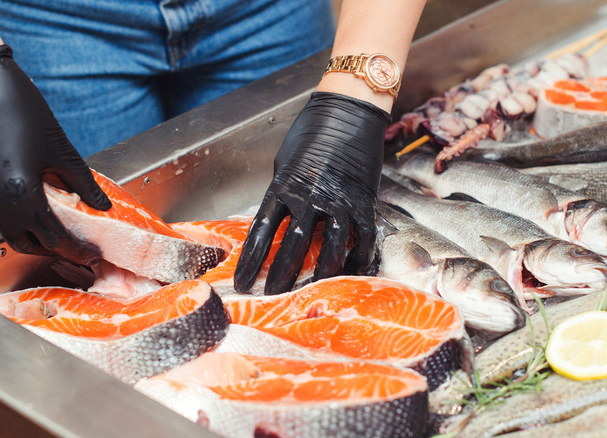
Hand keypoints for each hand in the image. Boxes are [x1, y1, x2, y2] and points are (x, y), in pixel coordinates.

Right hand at [0, 45, 110, 263]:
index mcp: (19, 193)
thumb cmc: (17, 106)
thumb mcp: (59, 148)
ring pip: (4, 227)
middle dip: (49, 247)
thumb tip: (101, 204)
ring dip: (28, 230)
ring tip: (51, 220)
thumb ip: (82, 182)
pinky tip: (26, 198)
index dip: (74, 248)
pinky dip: (10, 212)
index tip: (89, 251)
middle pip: (24, 242)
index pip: (52, 237)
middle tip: (70, 242)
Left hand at [234, 92, 390, 294]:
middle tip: (273, 296)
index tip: (243, 282)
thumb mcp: (285, 162)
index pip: (261, 232)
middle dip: (281, 276)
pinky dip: (357, 257)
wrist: (349, 110)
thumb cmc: (312, 132)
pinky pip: (361, 236)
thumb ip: (282, 192)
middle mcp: (309, 196)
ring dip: (320, 273)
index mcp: (283, 186)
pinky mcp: (363, 200)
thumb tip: (278, 218)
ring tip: (311, 290)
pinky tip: (350, 271)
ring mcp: (338, 200)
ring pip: (329, 246)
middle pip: (292, 246)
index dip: (251, 261)